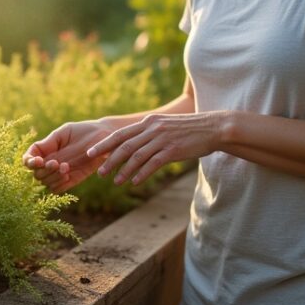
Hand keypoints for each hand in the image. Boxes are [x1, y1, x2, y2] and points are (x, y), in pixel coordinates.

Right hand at [23, 119, 114, 193]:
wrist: (105, 138)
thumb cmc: (84, 131)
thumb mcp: (65, 132)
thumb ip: (50, 143)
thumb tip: (37, 156)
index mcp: (45, 149)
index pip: (28, 160)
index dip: (30, 162)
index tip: (39, 161)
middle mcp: (50, 162)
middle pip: (36, 174)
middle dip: (44, 170)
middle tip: (56, 163)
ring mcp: (60, 172)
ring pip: (46, 183)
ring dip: (52, 177)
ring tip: (65, 168)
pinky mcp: (71, 180)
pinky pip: (57, 189)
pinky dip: (59, 184)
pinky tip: (68, 175)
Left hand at [85, 110, 230, 185]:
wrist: (213, 128)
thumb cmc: (188, 129)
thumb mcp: (165, 126)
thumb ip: (149, 133)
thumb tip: (133, 144)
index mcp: (148, 122)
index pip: (120, 134)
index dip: (104, 144)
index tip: (91, 153)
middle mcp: (152, 129)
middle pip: (124, 146)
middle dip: (109, 160)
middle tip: (99, 172)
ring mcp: (162, 139)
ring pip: (136, 157)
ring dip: (124, 171)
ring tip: (115, 182)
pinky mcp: (173, 150)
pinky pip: (153, 164)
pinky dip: (141, 174)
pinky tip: (134, 182)